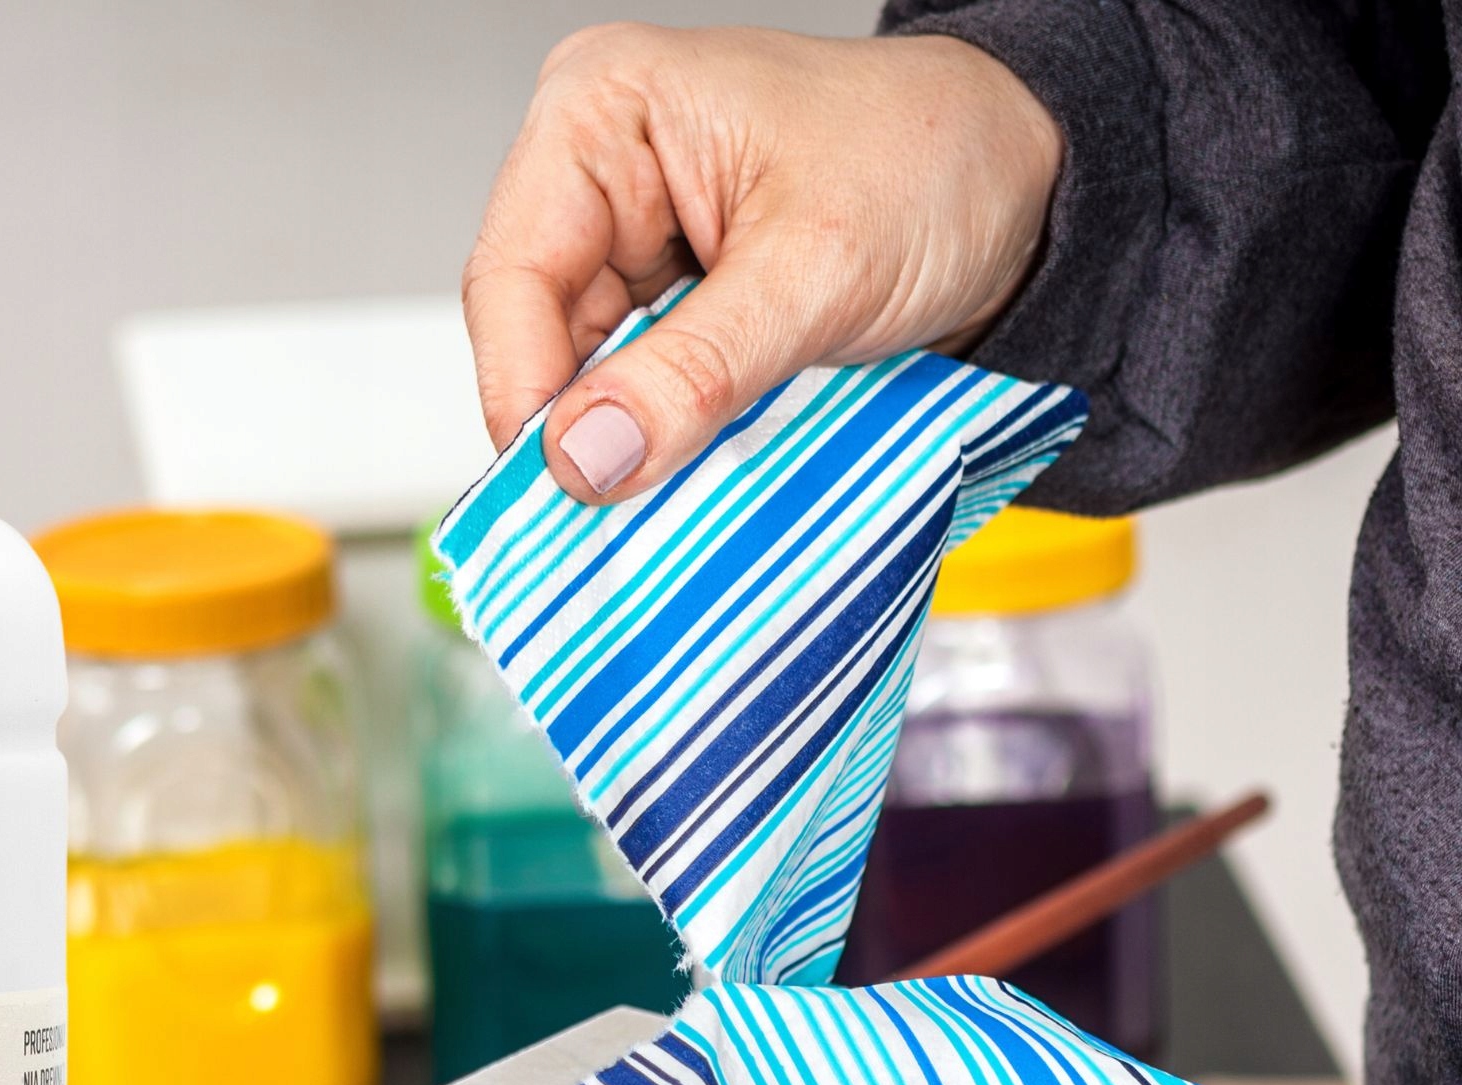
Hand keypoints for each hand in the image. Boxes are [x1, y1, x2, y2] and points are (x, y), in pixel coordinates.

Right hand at [465, 24, 1062, 500]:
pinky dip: (660, 450)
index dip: (527, 399)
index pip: (509, 282)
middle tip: (622, 518)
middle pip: (534, 343)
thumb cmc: (935, 162)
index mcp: (601, 116)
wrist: (1025, 184)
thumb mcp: (814, 271)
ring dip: (626, 452)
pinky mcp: (663, 311)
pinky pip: (630, 403)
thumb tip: (586, 459)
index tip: (568, 490)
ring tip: (677, 493)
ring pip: (579, 388)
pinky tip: (694, 473)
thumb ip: (694, 371)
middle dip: (581, 435)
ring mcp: (626, 248)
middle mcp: (595, 177)